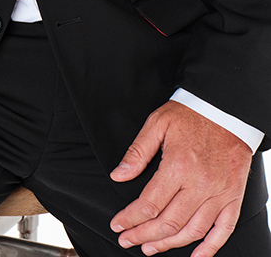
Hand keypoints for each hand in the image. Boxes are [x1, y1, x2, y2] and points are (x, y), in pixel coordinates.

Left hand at [110, 101, 250, 254]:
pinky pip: (223, 230)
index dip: (130, 219)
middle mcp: (200, 184)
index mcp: (178, 165)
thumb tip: (119, 175)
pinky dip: (209, 248)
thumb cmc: (191, 114)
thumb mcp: (157, 123)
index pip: (149, 204)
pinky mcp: (233, 197)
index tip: (118, 225)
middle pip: (168, 222)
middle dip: (143, 235)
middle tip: (127, 240)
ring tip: (150, 247)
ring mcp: (219, 194)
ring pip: (192, 231)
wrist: (226, 109)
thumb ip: (137, 151)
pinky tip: (195, 255)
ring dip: (169, 244)